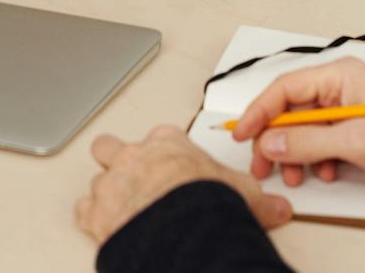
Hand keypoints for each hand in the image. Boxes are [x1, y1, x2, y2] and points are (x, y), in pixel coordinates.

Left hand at [75, 125, 291, 245]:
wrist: (183, 226)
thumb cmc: (208, 202)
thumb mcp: (245, 193)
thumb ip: (259, 197)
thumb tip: (280, 207)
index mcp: (168, 145)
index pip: (162, 136)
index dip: (164, 150)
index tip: (172, 163)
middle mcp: (135, 157)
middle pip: (111, 146)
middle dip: (115, 158)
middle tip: (131, 175)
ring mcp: (112, 183)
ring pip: (97, 180)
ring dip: (106, 194)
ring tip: (121, 209)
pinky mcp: (96, 213)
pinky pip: (84, 211)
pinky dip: (91, 219)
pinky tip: (104, 227)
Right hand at [233, 58, 364, 189]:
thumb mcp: (356, 138)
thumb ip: (309, 140)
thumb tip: (272, 142)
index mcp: (339, 76)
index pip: (285, 89)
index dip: (261, 111)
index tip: (244, 134)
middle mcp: (341, 91)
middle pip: (291, 111)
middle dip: (275, 138)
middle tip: (261, 163)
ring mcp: (348, 114)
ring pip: (304, 131)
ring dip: (295, 154)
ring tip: (295, 175)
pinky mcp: (357, 136)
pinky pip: (322, 145)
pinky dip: (315, 161)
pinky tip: (323, 173)